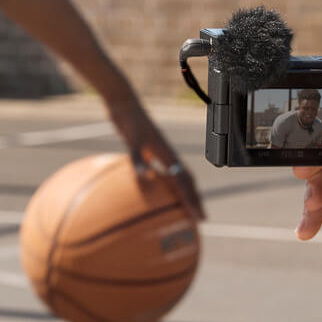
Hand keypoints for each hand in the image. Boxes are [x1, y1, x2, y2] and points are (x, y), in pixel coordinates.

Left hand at [106, 95, 205, 220]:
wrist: (122, 102)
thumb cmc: (128, 119)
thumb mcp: (132, 140)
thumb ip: (138, 159)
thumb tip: (144, 178)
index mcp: (167, 153)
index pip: (184, 181)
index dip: (192, 200)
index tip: (199, 217)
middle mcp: (167, 154)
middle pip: (187, 181)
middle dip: (195, 200)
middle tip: (200, 219)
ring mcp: (159, 152)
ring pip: (176, 177)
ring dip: (182, 194)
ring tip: (183, 210)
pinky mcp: (149, 151)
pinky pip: (160, 172)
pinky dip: (162, 186)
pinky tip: (153, 194)